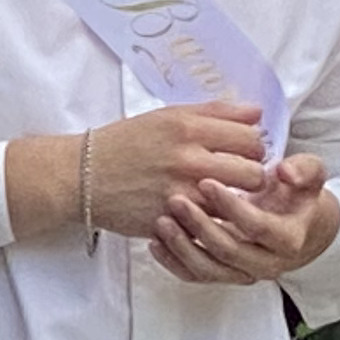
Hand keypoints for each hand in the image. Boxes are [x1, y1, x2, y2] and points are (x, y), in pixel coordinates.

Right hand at [79, 102, 272, 237]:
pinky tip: (205, 215)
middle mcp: (187, 160)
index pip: (251, 137)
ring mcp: (180, 195)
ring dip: (236, 203)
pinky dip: (213, 222)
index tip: (243, 152)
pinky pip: (212, 227)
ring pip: (238, 204)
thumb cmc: (126, 144)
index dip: (253, 146)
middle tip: (239, 178)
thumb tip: (257, 112)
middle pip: (254, 172)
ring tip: (223, 198)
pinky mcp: (171, 223)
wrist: (82, 177)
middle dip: (252, 175)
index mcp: (188, 128)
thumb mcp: (167, 116)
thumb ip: (214, 112)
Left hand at [145, 153, 339, 287]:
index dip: (231, 206)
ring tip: (161, 220)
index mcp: (289, 239)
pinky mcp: (223, 275)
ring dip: (182, 247)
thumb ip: (303, 169)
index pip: (257, 226)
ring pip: (208, 270)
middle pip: (229, 251)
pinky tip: (155, 241)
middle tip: (175, 199)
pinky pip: (194, 276)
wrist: (298, 225)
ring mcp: (243, 272)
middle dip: (200, 226)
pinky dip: (172, 261)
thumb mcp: (310, 176)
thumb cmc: (297, 194)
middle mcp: (267, 263)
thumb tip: (284, 170)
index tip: (206, 182)